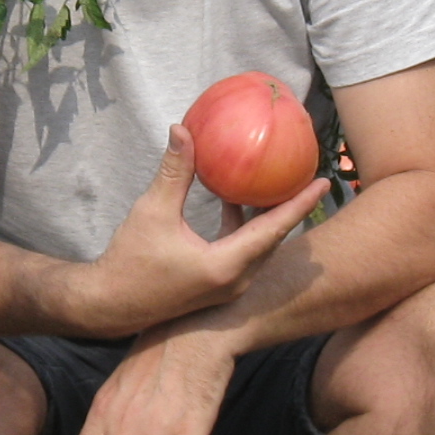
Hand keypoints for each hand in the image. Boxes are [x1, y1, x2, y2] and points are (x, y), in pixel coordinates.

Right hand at [77, 125, 328, 335]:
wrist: (109, 305)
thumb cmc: (130, 261)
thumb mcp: (153, 211)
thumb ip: (174, 171)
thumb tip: (183, 129)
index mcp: (226, 266)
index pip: (274, 229)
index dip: (301, 204)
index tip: (324, 182)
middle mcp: (235, 281)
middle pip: (274, 239)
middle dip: (294, 209)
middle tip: (310, 179)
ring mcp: (227, 287)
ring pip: (259, 247)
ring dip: (270, 218)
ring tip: (281, 186)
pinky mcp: (216, 285)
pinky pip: (242, 251)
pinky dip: (245, 227)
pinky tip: (237, 201)